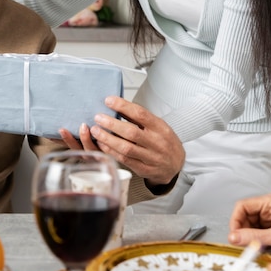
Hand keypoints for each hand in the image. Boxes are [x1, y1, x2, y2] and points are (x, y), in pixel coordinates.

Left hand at [61, 96, 183, 184]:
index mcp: (160, 127)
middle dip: (112, 124)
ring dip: (108, 139)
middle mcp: (157, 142)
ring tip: (95, 131)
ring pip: (126, 148)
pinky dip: (111, 151)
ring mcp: (151, 158)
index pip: (140, 114)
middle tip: (98, 117)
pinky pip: (125, 160)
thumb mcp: (157, 125)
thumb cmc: (163, 140)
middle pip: (132, 132)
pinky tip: (102, 144)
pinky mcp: (144, 169)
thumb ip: (138, 117)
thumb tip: (116, 104)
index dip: (123, 106)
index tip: (108, 100)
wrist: (176, 164)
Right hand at [228, 192, 270, 252]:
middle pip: (245, 216)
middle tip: (243, 243)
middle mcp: (269, 206)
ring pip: (250, 224)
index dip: (236, 220)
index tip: (233, 234)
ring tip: (255, 245)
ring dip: (250, 236)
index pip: (243, 206)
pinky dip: (256, 240)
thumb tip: (235, 237)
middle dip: (243, 230)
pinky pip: (257, 231)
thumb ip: (255, 237)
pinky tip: (261, 246)